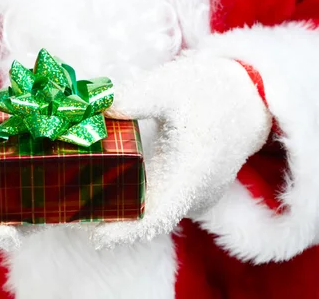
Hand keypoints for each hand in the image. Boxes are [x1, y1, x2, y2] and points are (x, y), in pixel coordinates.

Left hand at [91, 55, 271, 247]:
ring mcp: (195, 195)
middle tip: (71, 210)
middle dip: (110, 219)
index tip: (92, 233)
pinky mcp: (191, 189)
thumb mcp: (170, 86)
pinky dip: (134, 201)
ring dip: (121, 210)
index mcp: (191, 176)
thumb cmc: (209, 90)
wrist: (248, 96)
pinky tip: (107, 188)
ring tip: (81, 198)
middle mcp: (195, 194)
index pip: (156, 218)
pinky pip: (161, 204)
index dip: (123, 230)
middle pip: (149, 220)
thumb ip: (134, 98)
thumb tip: (95, 108)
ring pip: (154, 213)